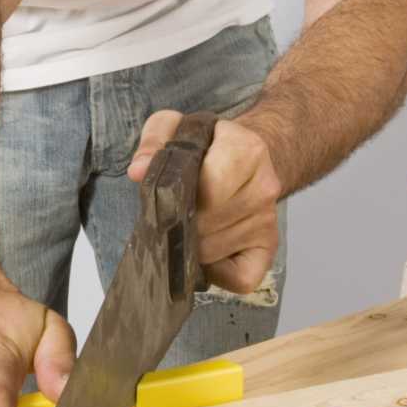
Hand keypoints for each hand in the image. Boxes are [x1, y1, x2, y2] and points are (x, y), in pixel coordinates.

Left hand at [128, 112, 281, 294]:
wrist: (248, 155)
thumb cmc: (208, 145)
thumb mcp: (177, 127)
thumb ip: (154, 141)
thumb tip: (138, 171)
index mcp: (247, 151)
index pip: (210, 187)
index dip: (179, 196)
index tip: (167, 193)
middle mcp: (264, 188)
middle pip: (206, 225)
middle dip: (179, 224)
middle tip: (170, 213)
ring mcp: (268, 220)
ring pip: (214, 252)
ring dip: (191, 247)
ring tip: (186, 226)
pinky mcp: (268, 247)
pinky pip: (241, 279)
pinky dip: (217, 273)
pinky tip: (206, 251)